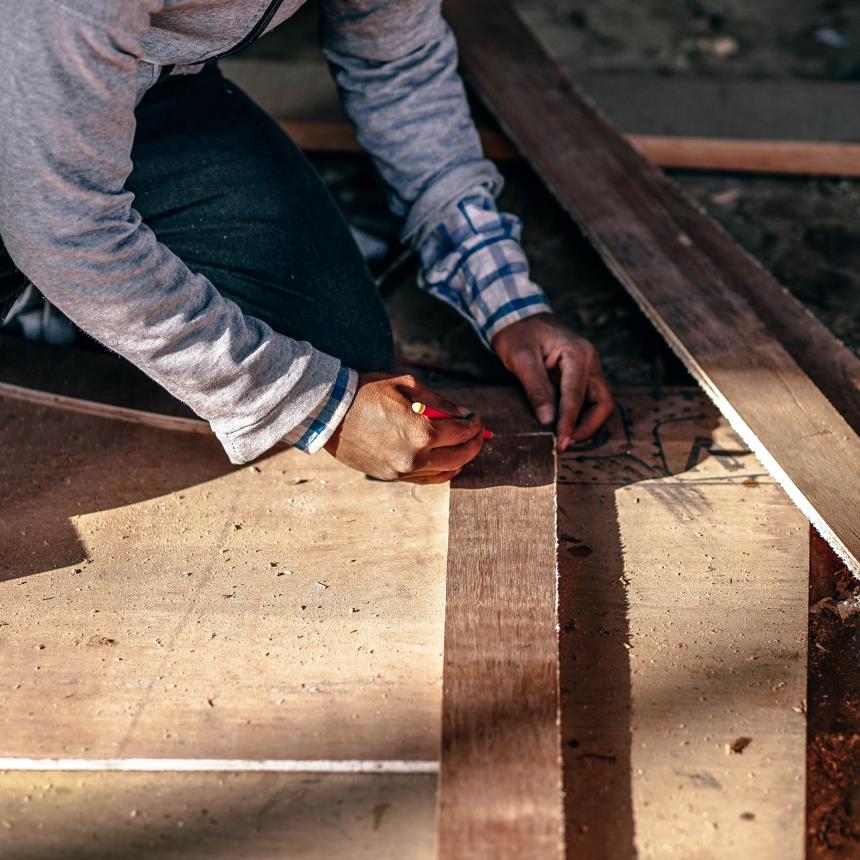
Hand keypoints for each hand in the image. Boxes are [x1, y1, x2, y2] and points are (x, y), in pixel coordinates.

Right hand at [323, 373, 486, 482]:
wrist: (329, 412)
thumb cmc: (367, 392)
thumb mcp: (407, 385)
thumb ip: (439, 401)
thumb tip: (463, 414)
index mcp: (422, 431)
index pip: (462, 432)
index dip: (475, 424)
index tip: (476, 418)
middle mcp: (415, 456)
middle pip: (460, 456)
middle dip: (474, 443)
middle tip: (478, 433)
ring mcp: (402, 470)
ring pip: (445, 471)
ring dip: (460, 458)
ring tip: (465, 446)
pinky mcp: (391, 477)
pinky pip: (425, 479)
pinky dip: (442, 472)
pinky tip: (449, 464)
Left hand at [491, 313, 612, 450]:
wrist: (518, 315)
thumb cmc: (518, 333)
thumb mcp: (521, 358)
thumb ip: (536, 388)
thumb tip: (547, 419)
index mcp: (577, 352)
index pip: (577, 395)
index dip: (569, 422)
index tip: (560, 441)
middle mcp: (590, 360)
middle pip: (602, 401)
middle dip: (587, 426)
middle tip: (565, 443)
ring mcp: (588, 367)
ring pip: (599, 402)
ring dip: (585, 423)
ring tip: (563, 437)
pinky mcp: (581, 374)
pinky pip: (588, 399)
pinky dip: (579, 415)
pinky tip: (562, 425)